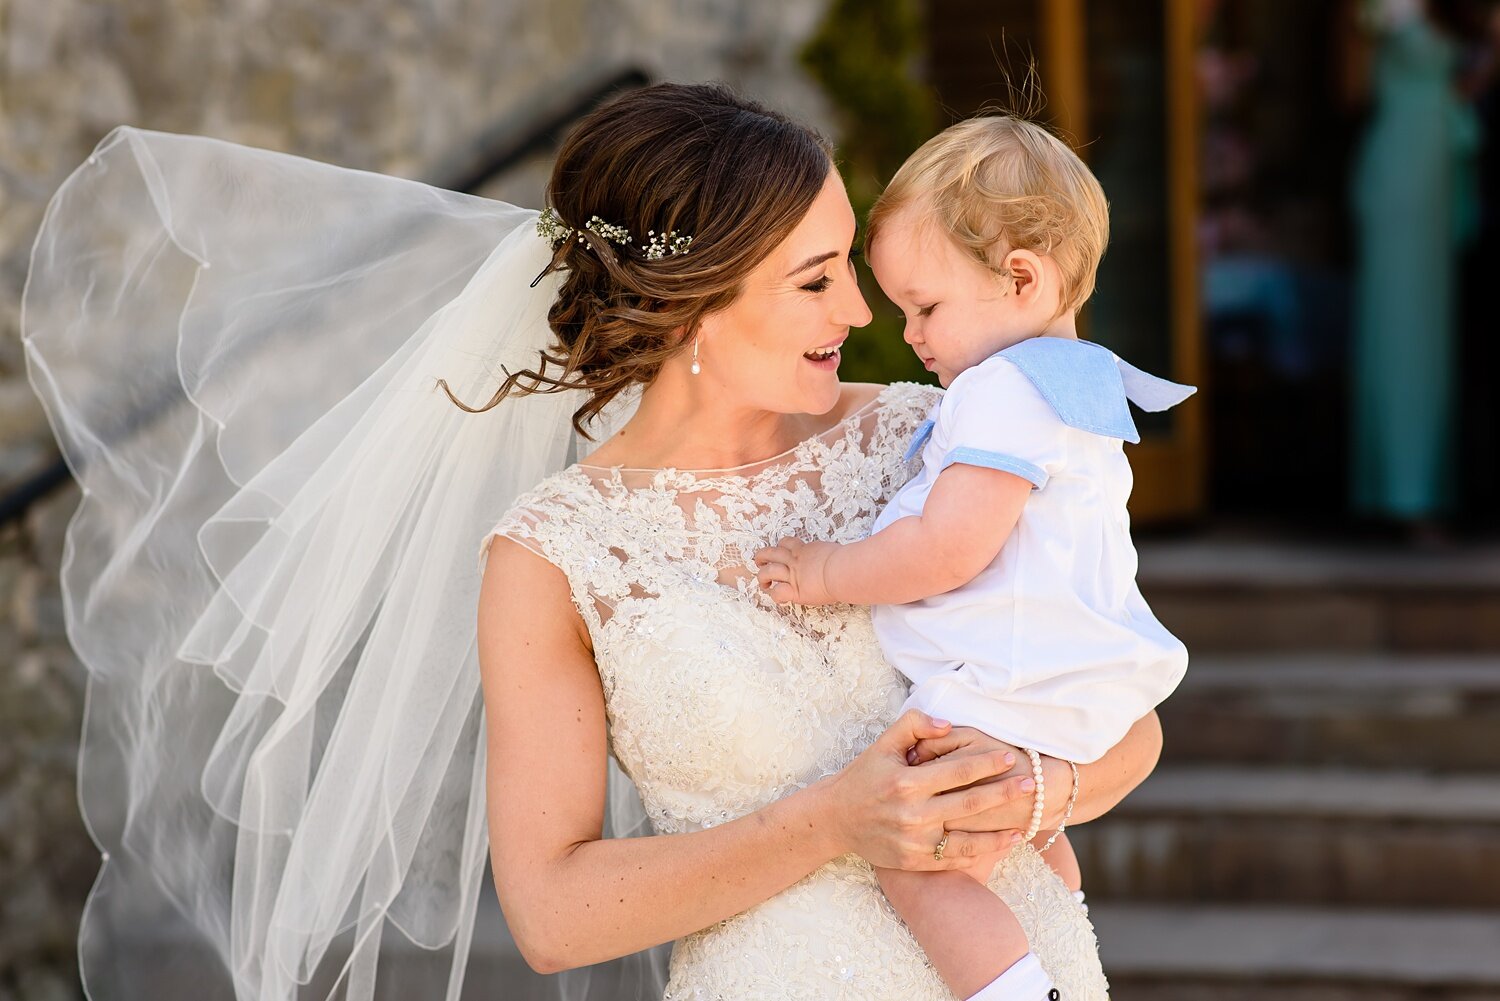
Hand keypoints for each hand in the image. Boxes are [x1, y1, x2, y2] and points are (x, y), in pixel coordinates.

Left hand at [753, 536, 838, 605]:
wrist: (842, 571)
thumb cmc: (845, 561)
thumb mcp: (833, 550)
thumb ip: (827, 553)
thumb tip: (834, 556)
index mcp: (804, 550)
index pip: (787, 543)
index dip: (781, 547)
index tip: (781, 552)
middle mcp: (795, 561)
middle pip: (770, 553)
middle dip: (762, 556)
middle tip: (759, 561)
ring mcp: (792, 575)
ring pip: (768, 571)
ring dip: (762, 577)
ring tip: (763, 582)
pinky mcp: (794, 590)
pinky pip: (777, 592)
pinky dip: (775, 596)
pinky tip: (779, 598)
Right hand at [816, 709, 1032, 871]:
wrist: (836, 819)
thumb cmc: (864, 776)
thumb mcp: (883, 744)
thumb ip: (914, 726)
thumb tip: (948, 724)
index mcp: (907, 782)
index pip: (957, 771)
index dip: (986, 764)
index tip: (1010, 758)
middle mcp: (913, 814)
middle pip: (969, 803)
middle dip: (1003, 793)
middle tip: (1031, 784)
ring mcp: (915, 842)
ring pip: (968, 838)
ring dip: (1000, 831)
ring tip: (1026, 821)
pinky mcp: (915, 862)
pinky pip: (956, 858)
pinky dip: (983, 852)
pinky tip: (1003, 843)